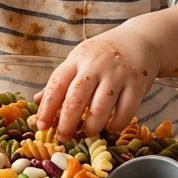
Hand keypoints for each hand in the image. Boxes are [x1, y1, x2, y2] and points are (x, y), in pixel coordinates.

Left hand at [36, 25, 158, 139]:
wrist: (141, 39)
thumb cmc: (103, 54)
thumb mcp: (79, 60)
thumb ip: (61, 81)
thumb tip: (36, 100)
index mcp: (77, 59)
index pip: (56, 85)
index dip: (47, 108)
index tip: (41, 126)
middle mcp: (96, 66)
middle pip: (76, 99)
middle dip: (67, 123)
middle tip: (63, 137)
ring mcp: (118, 74)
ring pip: (100, 108)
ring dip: (92, 127)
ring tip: (88, 132)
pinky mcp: (137, 84)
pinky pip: (125, 112)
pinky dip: (116, 124)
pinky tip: (111, 126)